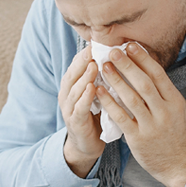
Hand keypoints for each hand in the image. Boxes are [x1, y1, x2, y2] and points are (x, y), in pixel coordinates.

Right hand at [58, 45, 103, 176]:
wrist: (88, 144)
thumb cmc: (97, 115)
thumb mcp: (99, 93)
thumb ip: (103, 77)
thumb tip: (117, 56)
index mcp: (73, 86)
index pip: (77, 65)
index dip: (86, 53)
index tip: (98, 42)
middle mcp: (68, 95)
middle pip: (73, 74)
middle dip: (83, 61)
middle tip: (94, 49)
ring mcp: (69, 109)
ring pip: (74, 89)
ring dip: (84, 76)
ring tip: (93, 65)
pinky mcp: (75, 122)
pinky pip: (79, 108)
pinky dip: (84, 98)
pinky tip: (92, 89)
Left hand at [96, 42, 185, 186]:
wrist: (180, 166)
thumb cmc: (178, 136)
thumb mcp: (181, 111)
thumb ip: (168, 93)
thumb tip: (153, 71)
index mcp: (176, 102)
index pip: (158, 75)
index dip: (143, 59)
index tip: (130, 46)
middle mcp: (165, 112)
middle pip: (144, 83)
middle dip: (127, 65)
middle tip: (113, 51)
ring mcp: (151, 125)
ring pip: (131, 98)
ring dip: (116, 80)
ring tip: (104, 66)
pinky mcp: (138, 138)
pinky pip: (121, 117)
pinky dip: (110, 103)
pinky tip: (100, 91)